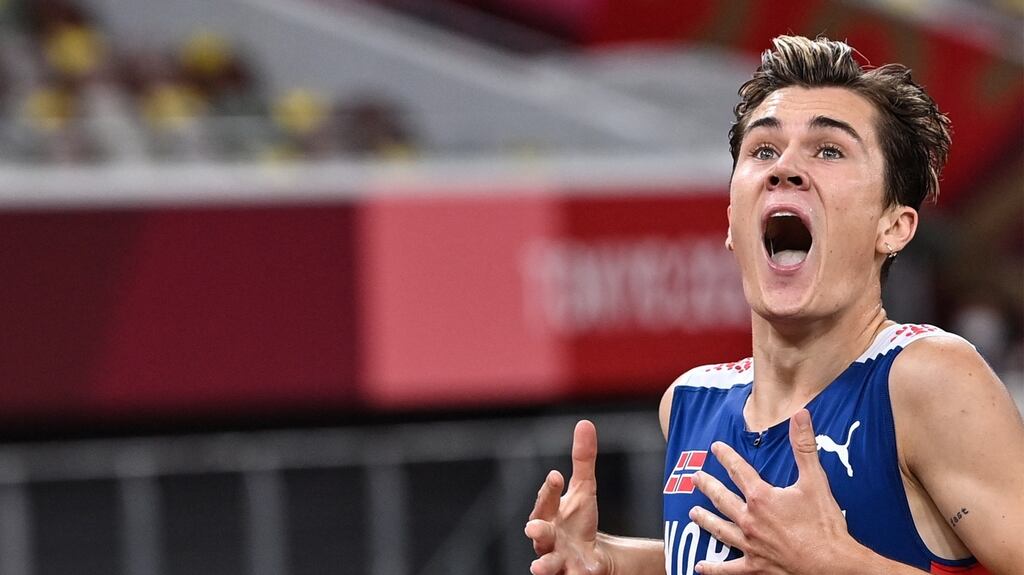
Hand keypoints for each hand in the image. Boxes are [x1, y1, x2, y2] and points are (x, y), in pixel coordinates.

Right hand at [525, 420, 610, 574]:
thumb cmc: (580, 520)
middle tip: (533, 528)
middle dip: (536, 531)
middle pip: (539, 534)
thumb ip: (583, 459)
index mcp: (549, 514)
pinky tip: (583, 572)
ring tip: (538, 567)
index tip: (556, 476)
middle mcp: (548, 539)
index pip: (545, 500)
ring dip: (543, 565)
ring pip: (546, 564)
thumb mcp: (585, 489)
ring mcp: (558, 560)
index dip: (549, 490)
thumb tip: (584, 423)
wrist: (589, 557)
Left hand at [689, 409, 853, 574]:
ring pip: (720, 529)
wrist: (832, 565)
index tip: (715, 448)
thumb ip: (804, 446)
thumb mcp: (816, 481)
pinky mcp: (755, 567)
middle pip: (722, 498)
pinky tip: (700, 567)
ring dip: (705, 520)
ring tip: (693, 513)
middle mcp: (750, 520)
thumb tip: (801, 415)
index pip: (738, 470)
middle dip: (708, 486)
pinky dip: (713, 569)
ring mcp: (750, 545)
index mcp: (761, 498)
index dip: (726, 456)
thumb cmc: (824, 525)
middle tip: (696, 477)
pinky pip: (729, 569)